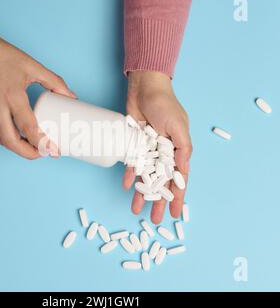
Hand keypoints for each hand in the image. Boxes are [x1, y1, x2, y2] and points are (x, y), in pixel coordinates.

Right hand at [0, 17, 75, 158]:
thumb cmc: (4, 55)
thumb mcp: (34, 66)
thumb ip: (54, 82)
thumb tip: (71, 97)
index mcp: (12, 95)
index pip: (28, 128)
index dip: (43, 143)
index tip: (55, 150)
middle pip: (12, 142)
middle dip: (29, 153)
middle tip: (46, 153)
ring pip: (2, 140)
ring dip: (19, 149)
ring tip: (35, 148)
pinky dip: (10, 139)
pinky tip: (22, 137)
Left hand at [122, 71, 192, 223]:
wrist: (145, 88)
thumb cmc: (166, 105)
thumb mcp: (178, 126)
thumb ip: (183, 149)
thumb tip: (183, 170)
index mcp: (178, 151)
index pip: (178, 180)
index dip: (177, 197)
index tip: (175, 214)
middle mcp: (163, 153)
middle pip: (160, 183)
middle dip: (157, 201)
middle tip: (155, 219)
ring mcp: (148, 150)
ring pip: (144, 177)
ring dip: (140, 193)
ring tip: (135, 209)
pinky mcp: (133, 144)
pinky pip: (130, 163)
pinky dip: (128, 174)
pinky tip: (125, 186)